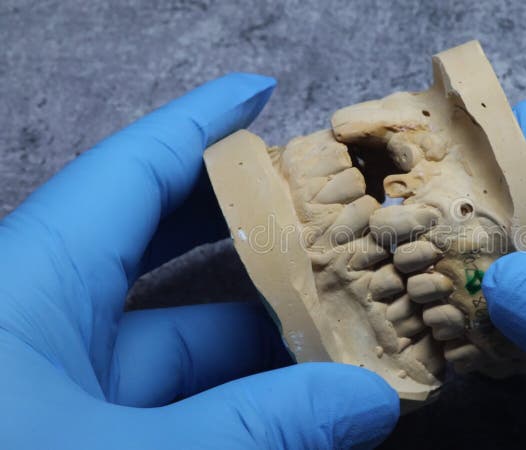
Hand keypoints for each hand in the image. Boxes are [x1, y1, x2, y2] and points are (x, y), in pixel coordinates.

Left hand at [0, 74, 397, 448]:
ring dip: (251, 339)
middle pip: (158, 248)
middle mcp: (34, 324)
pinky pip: (157, 403)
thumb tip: (369, 402)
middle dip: (244, 232)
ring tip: (337, 332)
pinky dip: (223, 403)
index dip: (200, 125)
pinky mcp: (65, 435)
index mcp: (26, 288)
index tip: (262, 92)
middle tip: (325, 220)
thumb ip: (256, 433)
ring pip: (166, 342)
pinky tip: (289, 413)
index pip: (131, 173)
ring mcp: (50, 390)